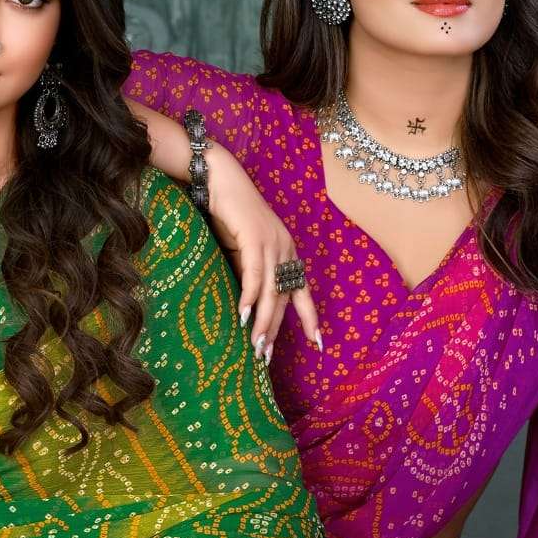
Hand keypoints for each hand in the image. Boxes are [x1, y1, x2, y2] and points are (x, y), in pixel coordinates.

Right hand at [202, 143, 321, 362]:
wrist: (220, 180)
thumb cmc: (228, 214)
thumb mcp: (241, 248)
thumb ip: (248, 271)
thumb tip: (245, 302)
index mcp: (287, 252)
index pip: (301, 290)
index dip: (309, 317)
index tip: (317, 343)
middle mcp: (285, 249)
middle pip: (284, 297)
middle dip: (276, 329)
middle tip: (266, 356)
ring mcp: (273, 243)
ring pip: (271, 291)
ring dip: (263, 322)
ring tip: (256, 346)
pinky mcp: (255, 238)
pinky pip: (254, 275)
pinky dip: (249, 297)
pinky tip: (243, 317)